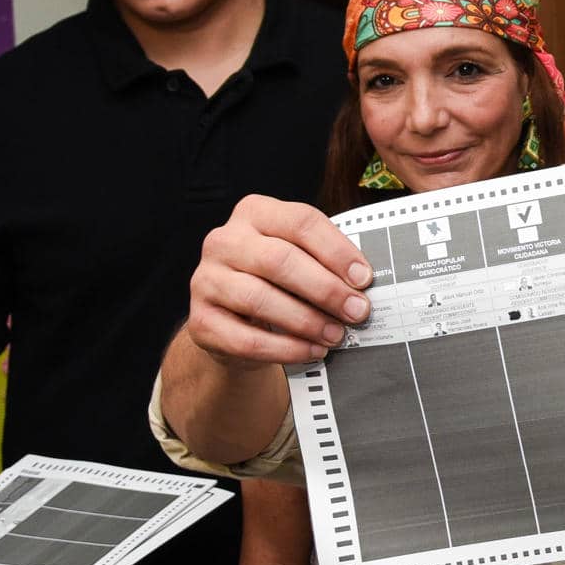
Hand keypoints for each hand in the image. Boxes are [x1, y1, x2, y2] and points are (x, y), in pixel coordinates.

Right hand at [186, 195, 371, 366]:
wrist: (233, 321)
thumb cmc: (276, 282)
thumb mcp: (298, 259)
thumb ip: (325, 262)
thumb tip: (363, 285)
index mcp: (254, 212)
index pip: (300, 221)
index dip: (336, 251)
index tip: (364, 278)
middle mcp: (224, 240)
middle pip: (279, 260)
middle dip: (325, 289)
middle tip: (357, 311)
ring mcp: (206, 279)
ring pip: (260, 299)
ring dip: (306, 321)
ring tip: (336, 334)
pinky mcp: (200, 320)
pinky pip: (246, 338)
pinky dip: (285, 349)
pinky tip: (312, 351)